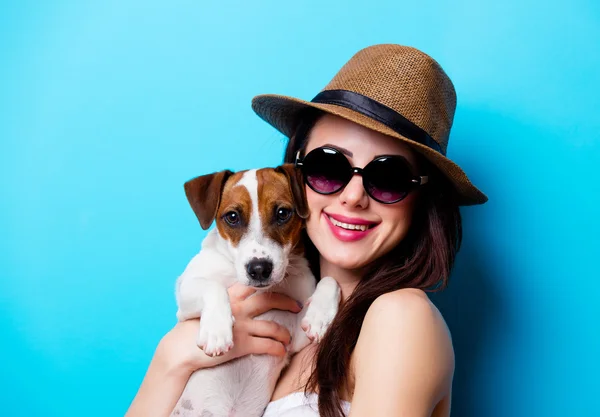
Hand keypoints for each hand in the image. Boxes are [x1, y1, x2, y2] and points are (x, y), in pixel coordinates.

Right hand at [156, 283, 301, 375]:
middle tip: (298, 306)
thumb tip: (238, 304)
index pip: (255, 287)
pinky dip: (278, 349)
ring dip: (284, 333)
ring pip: (273, 326)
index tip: (282, 289)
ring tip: (289, 338)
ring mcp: (241, 326)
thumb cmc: (194, 329)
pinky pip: (267, 345)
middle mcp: (238, 307)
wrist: (183, 347)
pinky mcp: (242, 344)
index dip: (271, 287)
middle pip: (269, 300)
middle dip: (287, 302)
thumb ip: (225, 304)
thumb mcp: (210, 309)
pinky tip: (282, 352)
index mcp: (229, 296)